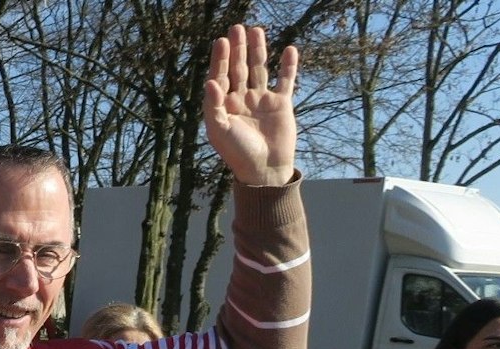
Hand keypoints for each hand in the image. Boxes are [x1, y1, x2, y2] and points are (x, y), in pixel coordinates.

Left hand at [203, 25, 298, 186]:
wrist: (264, 169)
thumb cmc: (238, 153)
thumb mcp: (220, 130)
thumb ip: (214, 106)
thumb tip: (210, 81)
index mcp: (223, 106)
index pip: (221, 76)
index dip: (221, 59)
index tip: (221, 41)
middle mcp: (241, 100)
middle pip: (239, 68)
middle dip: (238, 49)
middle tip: (236, 27)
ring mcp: (261, 100)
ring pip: (260, 69)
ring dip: (258, 50)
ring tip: (256, 30)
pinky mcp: (281, 104)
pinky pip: (286, 80)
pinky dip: (288, 66)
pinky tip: (290, 49)